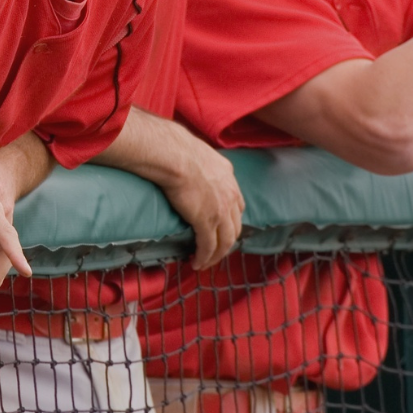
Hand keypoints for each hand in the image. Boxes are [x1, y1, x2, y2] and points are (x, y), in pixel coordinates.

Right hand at [161, 132, 244, 269]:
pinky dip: (204, 258)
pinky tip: (197, 263)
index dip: (231, 219)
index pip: (237, 204)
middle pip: (235, 226)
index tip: (222, 227)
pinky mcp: (206, 222)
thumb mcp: (199, 151)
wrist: (175, 155)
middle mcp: (230, 195)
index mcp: (228, 176)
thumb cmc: (177, 148)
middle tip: (215, 250)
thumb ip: (200, 161)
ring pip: (225, 241)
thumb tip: (186, 158)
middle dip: (226, 241)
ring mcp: (220, 210)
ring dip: (217, 255)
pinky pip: (208, 246)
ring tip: (206, 262)